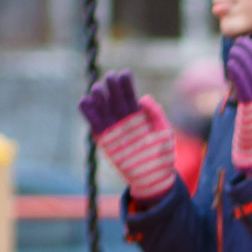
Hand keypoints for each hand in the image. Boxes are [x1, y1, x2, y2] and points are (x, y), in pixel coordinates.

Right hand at [81, 73, 176, 202]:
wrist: (152, 178)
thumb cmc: (162, 156)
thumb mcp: (164, 133)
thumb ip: (157, 114)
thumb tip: (144, 98)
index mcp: (139, 115)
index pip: (130, 95)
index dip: (126, 84)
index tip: (124, 73)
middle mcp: (124, 119)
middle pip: (114, 98)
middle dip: (111, 86)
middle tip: (110, 77)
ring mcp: (113, 128)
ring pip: (101, 106)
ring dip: (98, 96)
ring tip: (99, 90)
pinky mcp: (103, 138)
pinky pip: (92, 121)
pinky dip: (87, 110)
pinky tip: (87, 101)